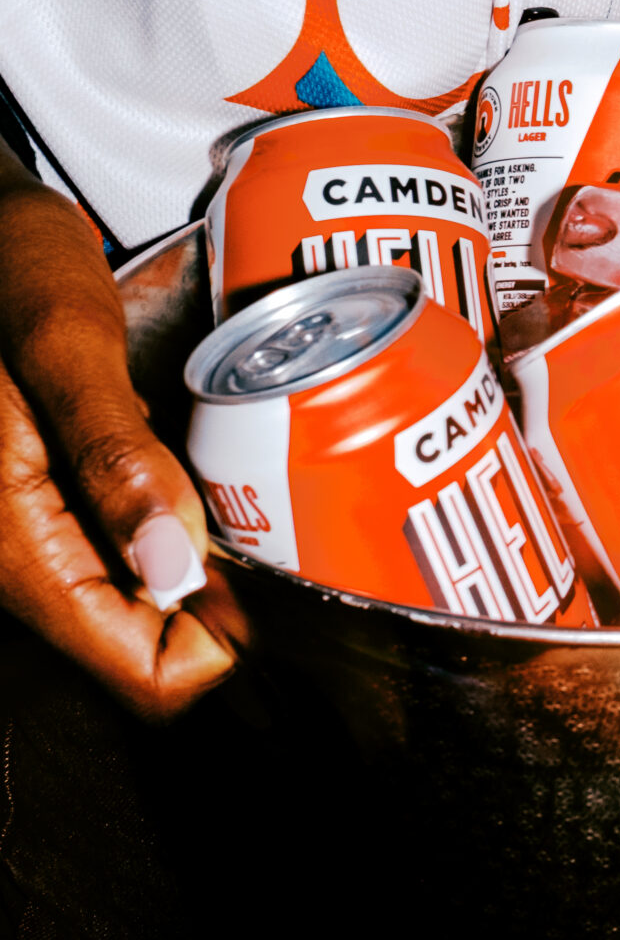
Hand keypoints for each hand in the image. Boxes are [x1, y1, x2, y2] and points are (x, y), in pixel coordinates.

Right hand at [0, 156, 234, 717]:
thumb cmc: (4, 266)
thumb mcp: (64, 342)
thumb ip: (114, 455)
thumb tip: (173, 572)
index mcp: (15, 542)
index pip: (137, 673)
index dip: (219, 645)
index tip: (272, 578)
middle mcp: (18, 557)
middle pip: (143, 648)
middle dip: (220, 605)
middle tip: (271, 520)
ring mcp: (35, 536)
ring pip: (141, 603)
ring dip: (203, 564)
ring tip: (244, 490)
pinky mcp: (54, 506)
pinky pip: (128, 555)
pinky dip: (177, 529)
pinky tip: (203, 475)